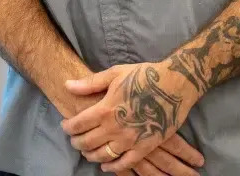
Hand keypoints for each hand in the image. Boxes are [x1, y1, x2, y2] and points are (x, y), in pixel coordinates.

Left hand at [62, 61, 203, 173]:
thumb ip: (89, 83)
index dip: (68, 128)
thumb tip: (67, 86)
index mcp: (104, 109)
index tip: (65, 126)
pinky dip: (113, 167)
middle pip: (87, 142)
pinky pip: (125, 163)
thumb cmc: (142, 76)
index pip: (78, 125)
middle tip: (74, 140)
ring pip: (103, 155)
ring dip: (91, 155)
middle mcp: (114, 128)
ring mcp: (130, 140)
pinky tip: (106, 165)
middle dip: (77, 143)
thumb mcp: (114, 74)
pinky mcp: (145, 147)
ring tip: (87, 152)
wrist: (174, 84)